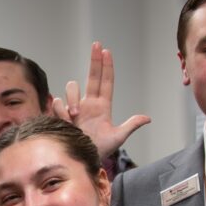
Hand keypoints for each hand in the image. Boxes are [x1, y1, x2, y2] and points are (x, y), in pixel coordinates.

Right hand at [50, 42, 150, 158]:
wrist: (81, 160)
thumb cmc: (100, 149)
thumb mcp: (118, 137)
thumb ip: (131, 125)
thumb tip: (147, 118)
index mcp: (102, 106)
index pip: (105, 82)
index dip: (106, 66)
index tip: (106, 51)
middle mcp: (87, 103)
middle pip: (91, 75)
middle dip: (94, 60)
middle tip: (96, 44)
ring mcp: (73, 108)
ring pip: (71, 87)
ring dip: (73, 98)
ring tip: (75, 116)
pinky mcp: (61, 114)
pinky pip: (58, 102)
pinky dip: (61, 109)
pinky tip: (66, 121)